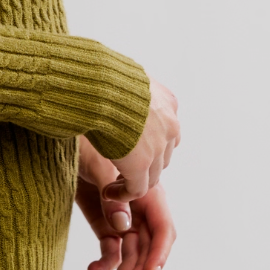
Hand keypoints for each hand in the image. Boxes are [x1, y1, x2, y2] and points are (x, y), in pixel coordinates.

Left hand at [75, 135, 176, 269]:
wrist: (63, 131)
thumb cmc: (86, 141)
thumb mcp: (97, 164)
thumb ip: (112, 196)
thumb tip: (122, 227)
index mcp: (148, 192)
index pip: (163, 230)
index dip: (159, 254)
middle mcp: (139, 208)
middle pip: (147, 248)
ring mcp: (122, 216)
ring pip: (129, 254)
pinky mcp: (104, 221)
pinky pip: (111, 249)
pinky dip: (104, 263)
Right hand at [110, 76, 179, 198]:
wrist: (100, 85)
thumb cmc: (102, 75)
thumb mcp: (123, 76)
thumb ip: (126, 88)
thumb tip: (109, 83)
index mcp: (167, 102)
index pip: (166, 130)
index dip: (150, 143)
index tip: (129, 147)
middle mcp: (169, 125)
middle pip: (162, 155)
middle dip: (144, 163)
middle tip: (121, 167)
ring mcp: (157, 147)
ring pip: (151, 175)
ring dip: (133, 181)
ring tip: (113, 184)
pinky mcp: (141, 165)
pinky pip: (136, 189)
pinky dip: (123, 194)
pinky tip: (108, 192)